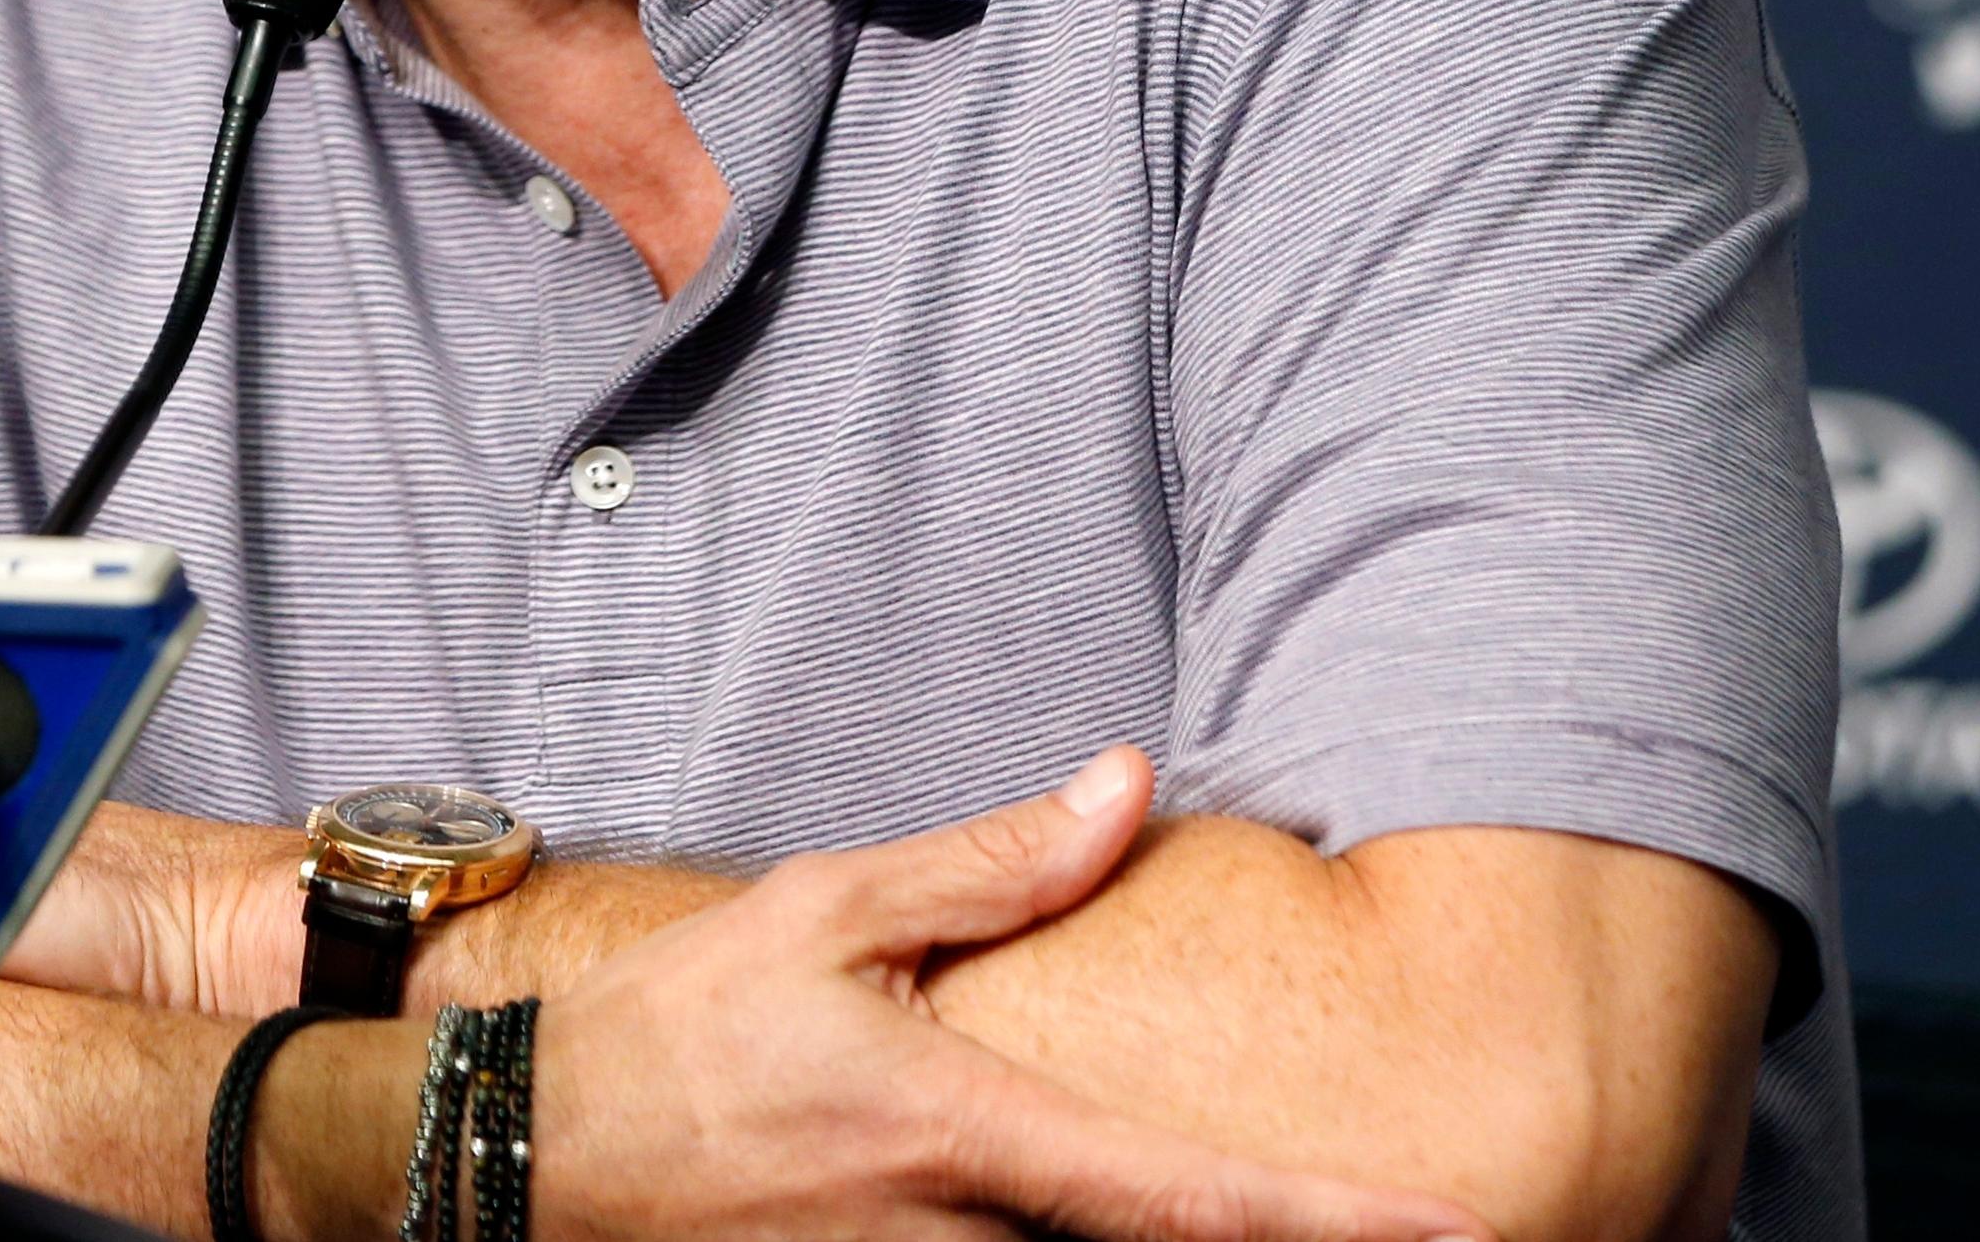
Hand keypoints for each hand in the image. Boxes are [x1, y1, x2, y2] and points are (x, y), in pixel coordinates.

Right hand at [529, 748, 1487, 1241]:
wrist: (525, 1160)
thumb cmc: (683, 1027)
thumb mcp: (829, 913)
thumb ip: (994, 863)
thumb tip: (1128, 783)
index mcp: (966, 1139)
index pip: (1184, 1204)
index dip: (1328, 1225)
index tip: (1454, 1230)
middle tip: (1409, 1217)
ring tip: (1278, 1212)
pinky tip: (1112, 1217)